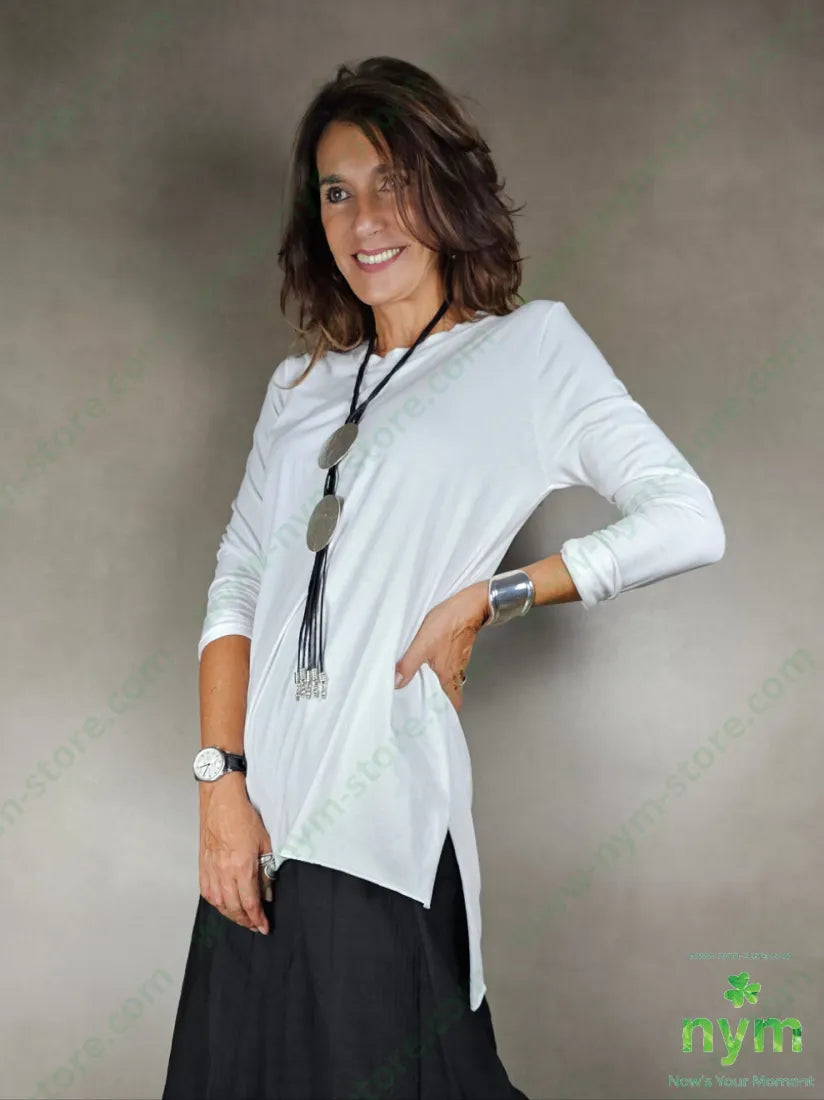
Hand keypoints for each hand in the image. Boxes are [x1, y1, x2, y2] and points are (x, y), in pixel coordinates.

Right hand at [199, 772, 273, 933]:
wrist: (221, 799)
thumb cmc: (242, 815)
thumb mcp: (264, 842)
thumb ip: (266, 870)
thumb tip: (268, 892)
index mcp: (241, 866)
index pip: (250, 903)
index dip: (258, 919)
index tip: (264, 926)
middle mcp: (224, 871)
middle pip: (234, 908)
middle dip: (246, 921)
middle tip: (256, 926)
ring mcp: (211, 869)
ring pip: (219, 904)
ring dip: (231, 916)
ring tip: (242, 919)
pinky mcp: (203, 865)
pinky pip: (207, 893)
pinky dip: (216, 904)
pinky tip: (224, 905)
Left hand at [394, 581, 489, 714]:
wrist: (469, 604)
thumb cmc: (448, 623)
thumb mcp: (422, 644)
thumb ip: (408, 665)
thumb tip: (396, 683)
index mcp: (447, 676)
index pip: (451, 705)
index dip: (443, 714)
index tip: (431, 720)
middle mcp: (455, 673)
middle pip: (449, 695)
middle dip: (437, 702)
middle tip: (421, 706)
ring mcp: (458, 662)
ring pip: (448, 682)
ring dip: (437, 687)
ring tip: (419, 689)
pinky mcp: (457, 651)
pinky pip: (448, 668)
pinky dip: (439, 672)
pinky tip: (428, 667)